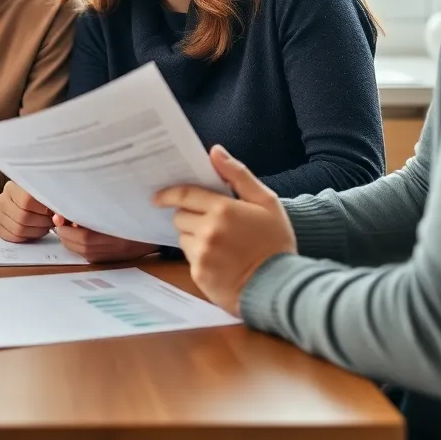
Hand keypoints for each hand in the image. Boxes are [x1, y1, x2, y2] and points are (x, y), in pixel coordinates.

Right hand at [0, 182, 53, 241]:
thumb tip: (59, 217)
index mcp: (12, 187)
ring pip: (18, 230)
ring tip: (45, 226)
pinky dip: (27, 237)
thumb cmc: (37, 194)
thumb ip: (50, 200)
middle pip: (23, 217)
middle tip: (51, 221)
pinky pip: (13, 237)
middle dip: (41, 222)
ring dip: (36, 231)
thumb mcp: (43, 191)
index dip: (42, 209)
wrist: (23, 200)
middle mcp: (2, 200)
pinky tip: (35, 231)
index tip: (52, 211)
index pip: (27, 201)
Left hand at [52, 216, 156, 262]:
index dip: (68, 228)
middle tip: (59, 219)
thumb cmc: (136, 214)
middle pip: (79, 246)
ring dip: (68, 239)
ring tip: (66, 226)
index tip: (60, 216)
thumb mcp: (119, 207)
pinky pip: (85, 255)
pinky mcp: (107, 260)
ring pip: (80, 252)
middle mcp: (113, 250)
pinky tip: (77, 234)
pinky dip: (76, 245)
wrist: (155, 230)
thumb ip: (97, 208)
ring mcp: (110, 257)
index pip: (86, 238)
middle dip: (64, 233)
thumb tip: (72, 210)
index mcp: (118, 237)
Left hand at [154, 145, 296, 315]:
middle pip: (180, 216)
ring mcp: (202, 254)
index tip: (159, 197)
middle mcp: (208, 231)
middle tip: (209, 222)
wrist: (282, 288)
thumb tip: (214, 151)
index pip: (184, 195)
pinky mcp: (199, 274)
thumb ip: (238, 175)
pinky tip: (219, 261)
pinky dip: (199, 257)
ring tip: (218, 244)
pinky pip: (188, 258)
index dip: (169, 194)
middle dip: (190, 216)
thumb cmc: (275, 242)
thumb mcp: (266, 202)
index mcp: (222, 209)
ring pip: (183, 237)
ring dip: (193, 236)